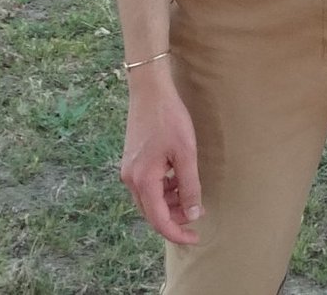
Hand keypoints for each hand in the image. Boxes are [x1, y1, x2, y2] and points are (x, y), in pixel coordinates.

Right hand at [120, 65, 202, 244]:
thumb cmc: (169, 119)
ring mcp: (129, 170)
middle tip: (197, 216)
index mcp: (143, 181)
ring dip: (170, 203)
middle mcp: (131, 179)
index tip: (195, 238)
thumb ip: (189, 186)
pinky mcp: (132, 161)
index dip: (177, 233)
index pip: (159, 220)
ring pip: (149, 200)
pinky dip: (163, 190)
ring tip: (191, 196)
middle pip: (152, 213)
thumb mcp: (185, 153)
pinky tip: (178, 180)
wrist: (149, 89)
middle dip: (174, 219)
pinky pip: (147, 186)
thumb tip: (193, 214)